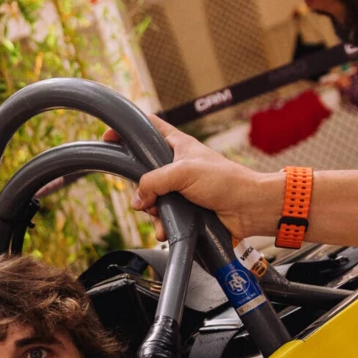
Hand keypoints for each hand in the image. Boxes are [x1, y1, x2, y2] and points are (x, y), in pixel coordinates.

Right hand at [115, 115, 280, 240]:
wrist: (248, 209)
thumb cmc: (226, 181)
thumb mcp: (184, 172)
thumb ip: (154, 182)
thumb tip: (138, 199)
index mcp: (177, 145)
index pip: (148, 128)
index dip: (128, 130)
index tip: (109, 136)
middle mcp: (177, 165)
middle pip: (143, 172)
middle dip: (140, 189)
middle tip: (144, 196)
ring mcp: (180, 188)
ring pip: (151, 199)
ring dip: (151, 211)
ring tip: (161, 217)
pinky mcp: (186, 209)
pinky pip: (163, 217)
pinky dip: (162, 225)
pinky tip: (166, 229)